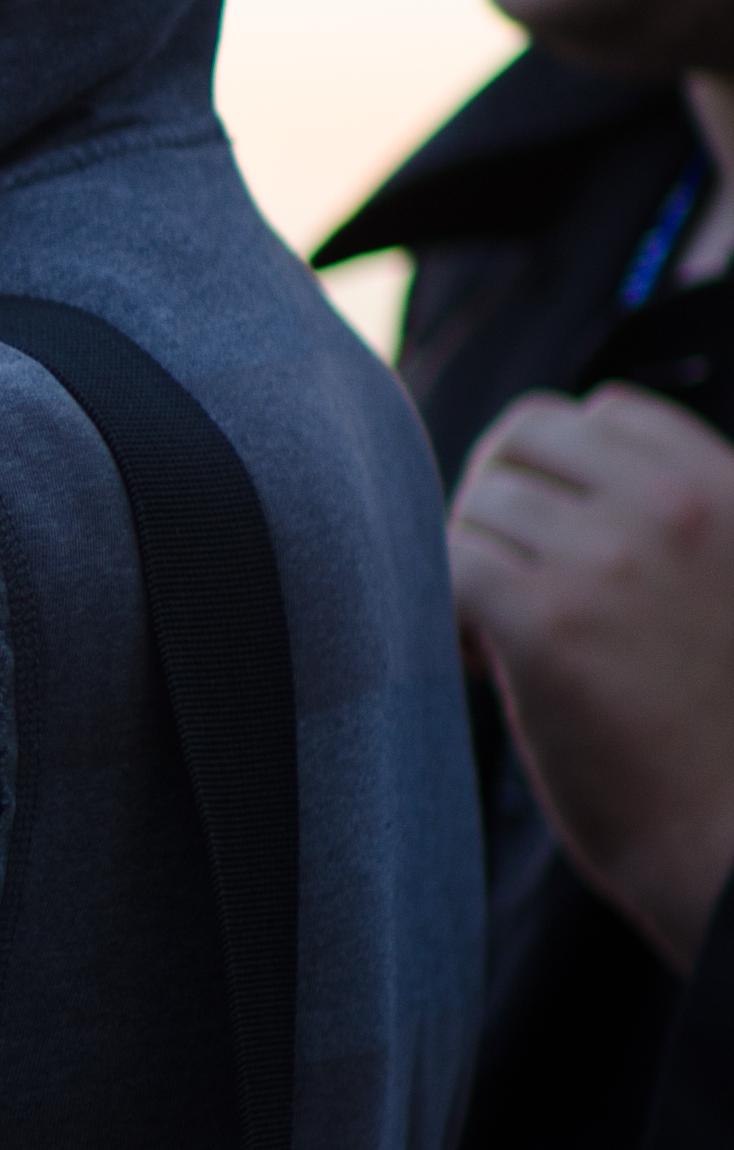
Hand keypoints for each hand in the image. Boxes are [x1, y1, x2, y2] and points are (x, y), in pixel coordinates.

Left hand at [453, 384, 733, 971]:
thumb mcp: (732, 590)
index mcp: (731, 491)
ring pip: (473, 505)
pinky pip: (445, 564)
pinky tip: (488, 667)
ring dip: (471, 567)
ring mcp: (610, 557)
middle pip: (522, 438)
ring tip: (509, 645)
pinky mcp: (547, 621)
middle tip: (512, 584)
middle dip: (498, 502)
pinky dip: (445, 611)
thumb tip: (553, 496)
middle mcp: (675, 506)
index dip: (560, 474)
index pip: (605, 413)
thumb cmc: (732, 736)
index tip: (566, 546)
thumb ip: (673, 533)